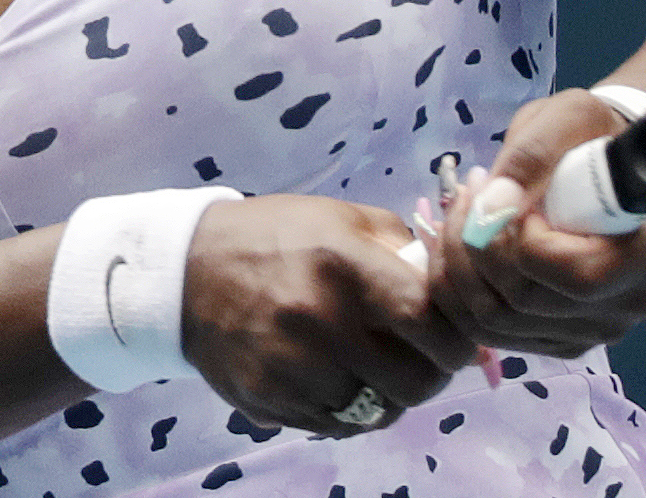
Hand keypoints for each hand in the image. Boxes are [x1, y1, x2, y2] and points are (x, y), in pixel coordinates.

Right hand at [181, 194, 477, 434]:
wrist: (186, 271)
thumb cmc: (277, 236)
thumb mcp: (343, 219)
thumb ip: (404, 250)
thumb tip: (454, 291)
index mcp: (344, 266)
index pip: (427, 320)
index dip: (457, 337)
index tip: (458, 337)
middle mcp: (319, 323)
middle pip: (413, 380)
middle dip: (433, 374)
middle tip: (427, 359)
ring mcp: (292, 371)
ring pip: (379, 413)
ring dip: (394, 396)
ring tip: (383, 370)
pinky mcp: (270, 404)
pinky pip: (338, 426)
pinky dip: (354, 411)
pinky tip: (344, 380)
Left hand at [426, 90, 645, 356]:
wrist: (601, 165)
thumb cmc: (593, 134)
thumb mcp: (569, 117)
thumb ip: (533, 155)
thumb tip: (493, 206)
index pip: (577, 274)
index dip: (522, 239)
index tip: (508, 191)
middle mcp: (635, 303)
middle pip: (527, 302)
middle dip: (476, 246)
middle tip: (467, 193)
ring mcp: (598, 330)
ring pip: (498, 323)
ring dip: (458, 266)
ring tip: (462, 213)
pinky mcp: (562, 340)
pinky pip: (490, 333)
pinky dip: (459, 292)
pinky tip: (464, 245)